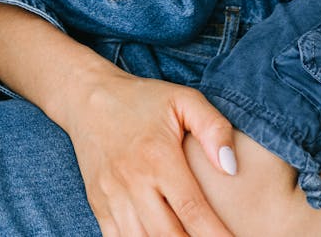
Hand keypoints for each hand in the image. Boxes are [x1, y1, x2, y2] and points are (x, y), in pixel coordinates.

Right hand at [63, 70, 236, 236]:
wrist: (88, 97)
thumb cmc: (142, 99)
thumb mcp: (183, 99)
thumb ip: (213, 127)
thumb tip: (231, 167)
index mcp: (159, 157)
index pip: (193, 211)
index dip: (216, 236)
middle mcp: (133, 181)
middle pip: (168, 236)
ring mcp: (112, 196)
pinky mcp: (98, 205)